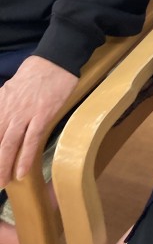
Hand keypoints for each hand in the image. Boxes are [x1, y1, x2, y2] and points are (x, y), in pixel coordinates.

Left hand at [0, 55, 77, 187]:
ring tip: (1, 182)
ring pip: (9, 144)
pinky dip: (25, 158)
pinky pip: (32, 140)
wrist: (56, 60)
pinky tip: (21, 172)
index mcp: (1, 102)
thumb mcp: (11, 85)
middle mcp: (8, 110)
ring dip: (3, 166)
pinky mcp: (43, 115)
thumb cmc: (36, 71)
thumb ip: (3, 102)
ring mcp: (25, 113)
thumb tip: (1, 113)